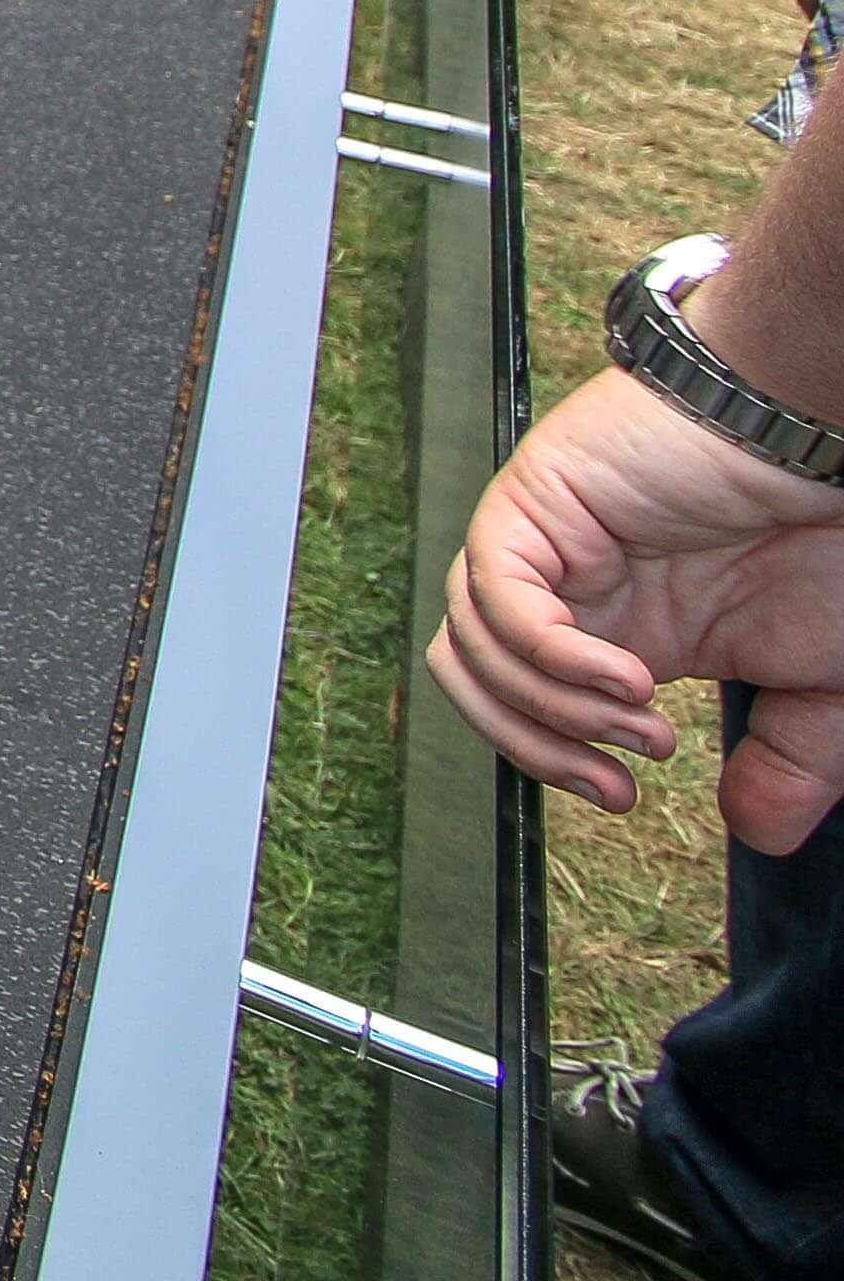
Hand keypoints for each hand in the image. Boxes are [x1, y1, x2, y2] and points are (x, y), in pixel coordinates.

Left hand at [429, 361, 843, 849]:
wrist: (829, 447)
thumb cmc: (830, 540)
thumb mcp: (819, 681)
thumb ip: (789, 760)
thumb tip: (756, 832)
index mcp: (618, 627)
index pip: (522, 702)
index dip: (551, 760)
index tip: (620, 797)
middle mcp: (570, 586)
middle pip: (477, 679)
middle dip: (534, 748)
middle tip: (613, 786)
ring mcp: (547, 540)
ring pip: (473, 642)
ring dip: (552, 709)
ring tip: (642, 724)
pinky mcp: (537, 499)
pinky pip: (495, 592)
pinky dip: (547, 653)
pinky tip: (626, 680)